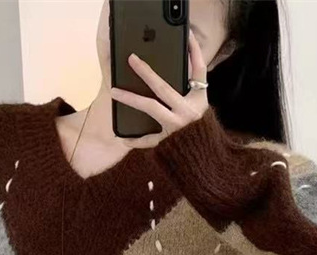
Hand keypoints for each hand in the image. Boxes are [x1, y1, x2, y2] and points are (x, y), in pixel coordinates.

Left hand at [110, 30, 208, 147]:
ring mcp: (176, 127)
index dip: (194, 50)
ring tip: (114, 92)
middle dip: (147, 72)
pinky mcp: (168, 142)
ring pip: (151, 108)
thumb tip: (182, 59)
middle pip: (164, 87)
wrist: (203, 157)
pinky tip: (122, 138)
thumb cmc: (200, 129)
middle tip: (131, 59)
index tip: (187, 34)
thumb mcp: (200, 105)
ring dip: (131, 99)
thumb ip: (191, 86)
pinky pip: (149, 140)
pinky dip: (136, 141)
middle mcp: (187, 112)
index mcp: (198, 100)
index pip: (198, 69)